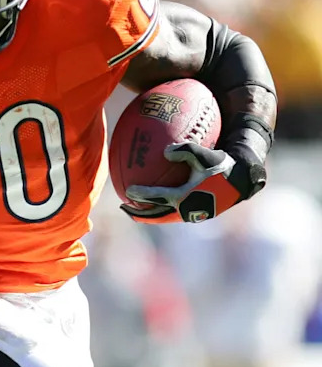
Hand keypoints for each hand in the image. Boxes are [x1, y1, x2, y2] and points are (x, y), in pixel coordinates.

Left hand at [121, 142, 265, 223]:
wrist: (242, 180)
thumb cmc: (222, 165)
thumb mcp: (204, 154)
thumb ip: (185, 150)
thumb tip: (165, 151)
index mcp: (187, 197)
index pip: (159, 197)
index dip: (142, 195)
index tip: (128, 192)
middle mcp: (188, 209)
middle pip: (157, 215)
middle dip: (139, 214)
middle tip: (124, 208)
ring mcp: (192, 214)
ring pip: (165, 217)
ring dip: (149, 215)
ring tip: (135, 209)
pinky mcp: (197, 214)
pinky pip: (174, 213)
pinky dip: (162, 209)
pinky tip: (156, 201)